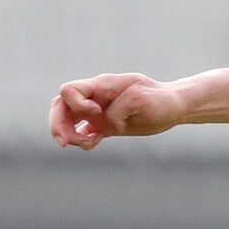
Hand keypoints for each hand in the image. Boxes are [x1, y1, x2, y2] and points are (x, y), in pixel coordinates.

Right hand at [49, 74, 182, 149]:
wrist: (172, 107)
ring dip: (69, 135)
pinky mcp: (102, 124)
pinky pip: (81, 132)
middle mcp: (94, 96)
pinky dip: (82, 140)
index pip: (70, 90)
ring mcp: (96, 110)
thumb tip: (103, 124)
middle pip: (60, 105)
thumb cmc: (160, 100)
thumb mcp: (143, 99)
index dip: (76, 105)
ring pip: (67, 120)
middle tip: (64, 143)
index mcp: (102, 85)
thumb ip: (121, 107)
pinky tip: (93, 143)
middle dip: (57, 124)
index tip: (96, 114)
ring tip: (88, 144)